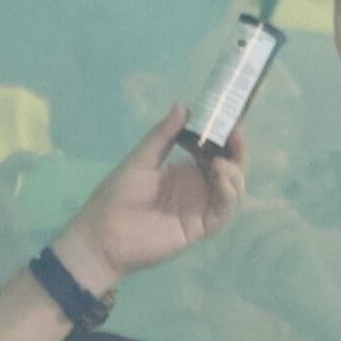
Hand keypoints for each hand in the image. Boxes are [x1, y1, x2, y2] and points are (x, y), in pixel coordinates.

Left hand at [59, 96, 248, 297]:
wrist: (103, 234)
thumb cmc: (117, 195)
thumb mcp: (140, 160)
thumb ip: (162, 136)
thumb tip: (182, 106)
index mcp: (185, 170)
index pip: (215, 151)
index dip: (226, 138)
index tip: (229, 121)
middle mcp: (197, 188)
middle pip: (230, 169)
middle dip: (236, 152)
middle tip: (235, 136)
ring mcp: (200, 208)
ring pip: (232, 190)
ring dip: (233, 173)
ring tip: (220, 162)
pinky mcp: (200, 228)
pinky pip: (222, 212)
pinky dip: (228, 195)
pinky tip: (220, 180)